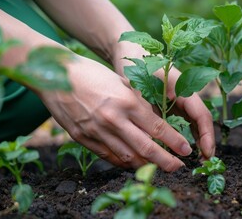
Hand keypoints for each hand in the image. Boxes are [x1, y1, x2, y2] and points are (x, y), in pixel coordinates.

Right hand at [37, 56, 192, 171]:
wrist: (56, 75)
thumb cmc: (92, 74)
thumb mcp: (121, 82)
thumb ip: (137, 103)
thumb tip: (155, 121)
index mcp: (127, 101)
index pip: (157, 128)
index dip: (174, 142)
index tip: (186, 150)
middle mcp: (114, 119)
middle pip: (146, 148)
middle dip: (166, 161)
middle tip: (178, 167)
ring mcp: (97, 131)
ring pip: (127, 157)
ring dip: (145, 165)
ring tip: (157, 167)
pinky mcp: (83, 138)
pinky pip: (108, 156)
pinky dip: (123, 162)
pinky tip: (132, 163)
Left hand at [113, 42, 215, 160]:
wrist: (129, 53)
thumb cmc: (134, 67)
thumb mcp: (141, 89)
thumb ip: (151, 111)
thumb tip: (157, 140)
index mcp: (183, 87)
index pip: (201, 114)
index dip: (206, 135)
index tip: (207, 153)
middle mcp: (185, 93)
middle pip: (201, 120)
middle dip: (205, 141)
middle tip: (205, 161)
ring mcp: (180, 97)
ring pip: (194, 121)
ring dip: (198, 139)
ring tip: (198, 159)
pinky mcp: (172, 102)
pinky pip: (184, 120)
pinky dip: (187, 134)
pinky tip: (184, 148)